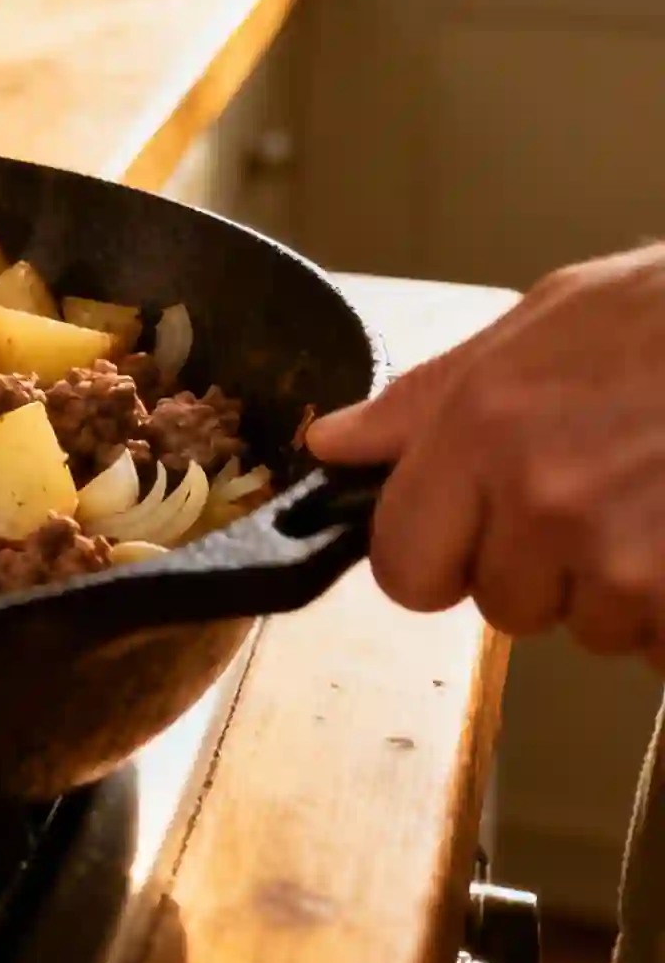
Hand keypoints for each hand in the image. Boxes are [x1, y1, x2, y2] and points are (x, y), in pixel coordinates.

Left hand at [308, 246, 664, 665]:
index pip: (403, 565)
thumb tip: (330, 444)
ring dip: (618, 587)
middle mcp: (543, 502)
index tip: (463, 537)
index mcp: (480, 431)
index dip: (431, 560)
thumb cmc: (662, 315)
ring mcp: (626, 559)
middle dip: (538, 568)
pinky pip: (658, 647)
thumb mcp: (532, 329)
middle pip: (502, 605)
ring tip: (654, 500)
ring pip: (591, 626)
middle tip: (592, 496)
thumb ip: (423, 401)